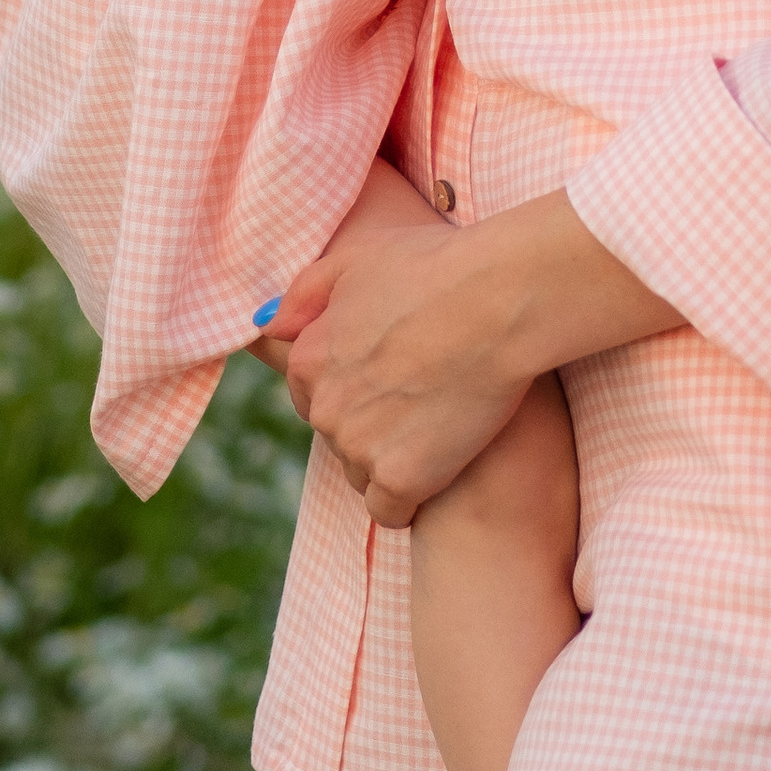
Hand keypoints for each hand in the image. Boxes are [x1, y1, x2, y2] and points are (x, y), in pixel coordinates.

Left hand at [262, 221, 531, 524]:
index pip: (312, 395)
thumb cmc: (438, 268)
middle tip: (422, 394)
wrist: (500, 299)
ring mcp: (359, 447)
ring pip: (363, 474)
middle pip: (337, 437)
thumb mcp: (359, 260)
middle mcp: (324, 407)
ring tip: (438, 424)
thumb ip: (306, 293)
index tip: (393, 372)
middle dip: (371, 423)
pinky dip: (412, 499)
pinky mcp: (400, 479)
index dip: (355, 385)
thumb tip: (269, 324)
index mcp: (308, 357)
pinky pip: (392, 511)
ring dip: (391, 460)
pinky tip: (441, 467)